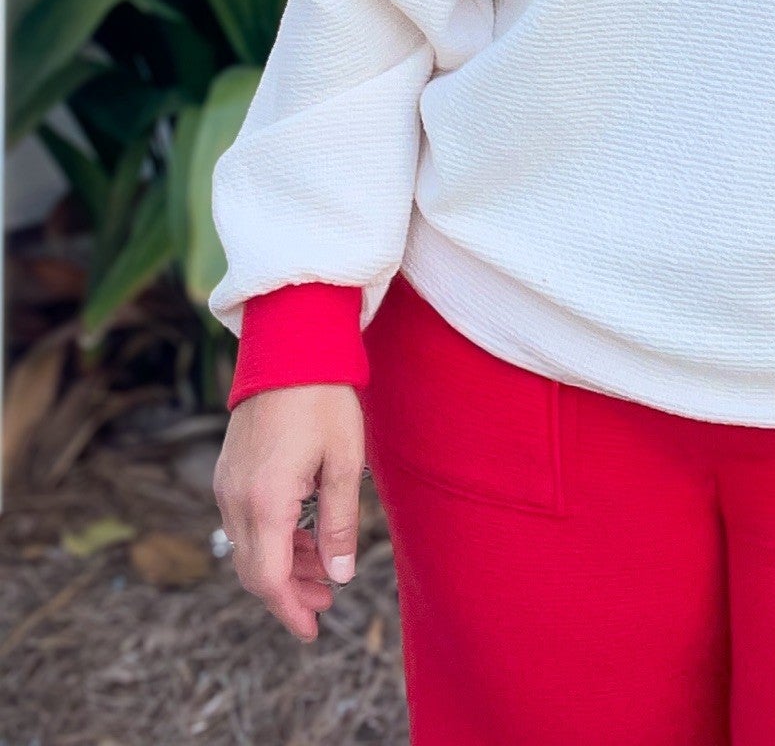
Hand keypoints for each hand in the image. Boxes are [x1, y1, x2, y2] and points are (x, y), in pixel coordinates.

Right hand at [212, 384, 365, 641]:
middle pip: (254, 570)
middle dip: (289, 593)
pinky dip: (271, 539)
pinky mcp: (228, 470)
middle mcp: (235, 498)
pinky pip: (244, 522)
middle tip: (327, 601)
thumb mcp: (344, 462)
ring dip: (282, 566)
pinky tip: (302, 536)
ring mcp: (226, 484)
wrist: (288, 348)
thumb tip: (339, 575)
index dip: (290, 611)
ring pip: (248, 547)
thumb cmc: (324, 399)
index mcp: (265, 501)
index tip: (313, 630)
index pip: (269, 580)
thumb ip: (340, 523)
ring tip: (322, 570)